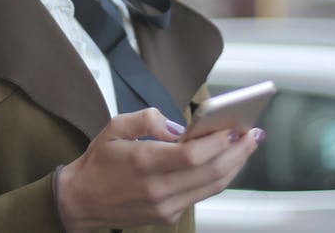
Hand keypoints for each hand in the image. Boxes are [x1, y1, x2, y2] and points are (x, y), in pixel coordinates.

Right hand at [56, 107, 262, 232]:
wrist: (81, 201)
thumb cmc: (99, 162)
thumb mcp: (115, 127)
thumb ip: (148, 119)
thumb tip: (179, 127)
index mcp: (144, 163)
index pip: (192, 155)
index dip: (218, 142)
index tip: (233, 128)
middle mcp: (157, 189)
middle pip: (210, 172)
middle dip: (237, 152)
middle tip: (253, 134)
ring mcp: (165, 206)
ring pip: (211, 186)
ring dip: (234, 166)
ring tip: (247, 147)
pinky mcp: (168, 215)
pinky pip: (201, 195)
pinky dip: (218, 178)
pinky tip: (226, 162)